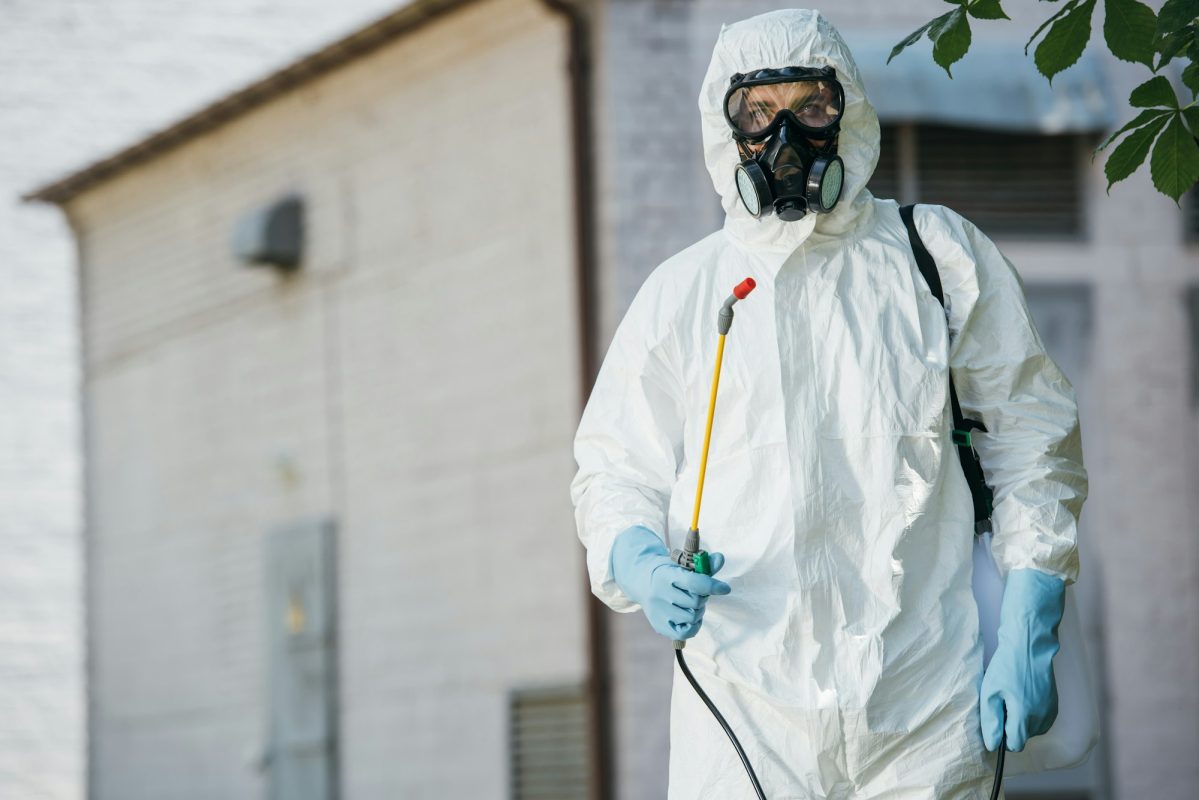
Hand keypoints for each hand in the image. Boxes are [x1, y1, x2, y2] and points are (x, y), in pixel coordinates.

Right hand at [609, 525, 730, 639]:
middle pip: (695, 602)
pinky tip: (690, 617)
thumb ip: (704, 563)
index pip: (693, 583)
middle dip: (703, 597)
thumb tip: (720, 559)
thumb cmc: (667, 571)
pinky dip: (693, 626)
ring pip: (692, 617)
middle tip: (697, 593)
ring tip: (691, 604)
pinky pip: (685, 633)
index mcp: (665, 575)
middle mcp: (659, 594)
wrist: (641, 581)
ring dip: (698, 611)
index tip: (725, 588)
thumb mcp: (682, 563)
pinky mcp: (659, 625)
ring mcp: (658, 612)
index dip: (712, 586)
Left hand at [979, 568, 1065, 751]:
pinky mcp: (1054, 704)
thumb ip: (991, 722)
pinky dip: (1030, 711)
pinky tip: (1022, 692)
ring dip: (1020, 718)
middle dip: (1010, 724)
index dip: (1001, 736)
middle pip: (1022, 736)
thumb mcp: (990, 693)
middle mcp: (1042, 719)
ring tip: (1011, 694)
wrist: (1030, 645)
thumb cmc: (1007, 666)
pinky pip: (1039, 718)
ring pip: (1031, 728)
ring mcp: (1050, 711)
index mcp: (1025, 719)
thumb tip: (992, 745)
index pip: (1013, 745)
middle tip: (1001, 700)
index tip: (994, 720)